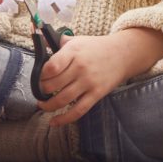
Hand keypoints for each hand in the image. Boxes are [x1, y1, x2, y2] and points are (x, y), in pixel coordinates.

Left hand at [37, 27, 162, 126]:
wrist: (123, 54)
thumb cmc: (97, 47)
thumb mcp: (78, 40)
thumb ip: (60, 42)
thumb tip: (41, 41)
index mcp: (73, 52)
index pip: (50, 67)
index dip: (40, 75)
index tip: (39, 77)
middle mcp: (80, 67)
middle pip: (52, 85)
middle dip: (41, 91)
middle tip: (40, 91)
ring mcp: (88, 82)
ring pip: (62, 100)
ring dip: (48, 106)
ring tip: (43, 104)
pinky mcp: (96, 94)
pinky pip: (78, 111)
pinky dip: (64, 119)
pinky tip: (54, 121)